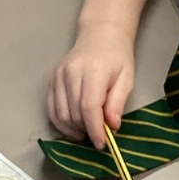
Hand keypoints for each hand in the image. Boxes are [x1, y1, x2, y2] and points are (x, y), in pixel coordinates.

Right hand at [47, 21, 134, 147]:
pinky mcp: (52, 80)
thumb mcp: (126, 79)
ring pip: (61, 114)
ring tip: (88, 130)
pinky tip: (74, 128)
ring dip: (74, 128)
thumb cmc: (116, 57)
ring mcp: (58, 76)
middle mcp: (70, 73)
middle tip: (100, 135)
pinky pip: (52, 109)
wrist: (100, 35)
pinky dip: (61, 123)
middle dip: (87, 130)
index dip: (94, 129)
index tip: (102, 144)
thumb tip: (111, 127)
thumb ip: (117, 103)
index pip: (88, 107)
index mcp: (92, 71)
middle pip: (74, 113)